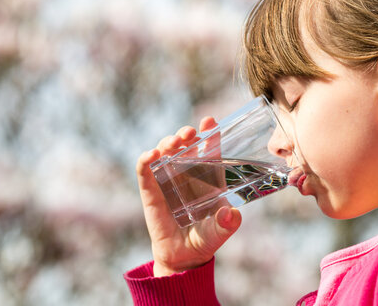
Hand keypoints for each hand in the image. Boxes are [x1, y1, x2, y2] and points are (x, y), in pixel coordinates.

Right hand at [136, 117, 241, 276]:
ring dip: (167, 142)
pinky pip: (145, 170)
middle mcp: (187, 174)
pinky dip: (145, 160)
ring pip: (165, 151)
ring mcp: (167, 180)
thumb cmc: (205, 239)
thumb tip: (232, 215)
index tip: (209, 120)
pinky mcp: (150, 191)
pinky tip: (151, 155)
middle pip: (185, 144)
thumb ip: (227, 224)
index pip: (209, 149)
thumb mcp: (220, 231)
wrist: (183, 257)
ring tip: (173, 143)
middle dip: (186, 134)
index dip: (209, 133)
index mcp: (208, 177)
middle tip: (189, 132)